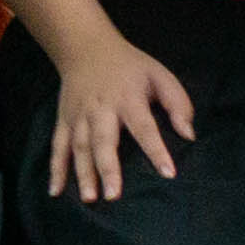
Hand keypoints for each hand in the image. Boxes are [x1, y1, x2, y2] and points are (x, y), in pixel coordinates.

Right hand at [47, 36, 197, 202]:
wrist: (86, 47)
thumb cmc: (130, 66)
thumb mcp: (159, 75)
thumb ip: (177, 103)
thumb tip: (189, 135)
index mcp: (128, 98)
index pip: (144, 127)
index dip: (156, 150)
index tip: (168, 173)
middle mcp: (101, 109)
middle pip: (104, 140)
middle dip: (108, 168)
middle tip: (114, 196)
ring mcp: (79, 116)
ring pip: (79, 147)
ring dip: (83, 173)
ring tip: (90, 198)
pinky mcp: (64, 120)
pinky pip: (58, 147)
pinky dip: (55, 169)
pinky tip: (56, 191)